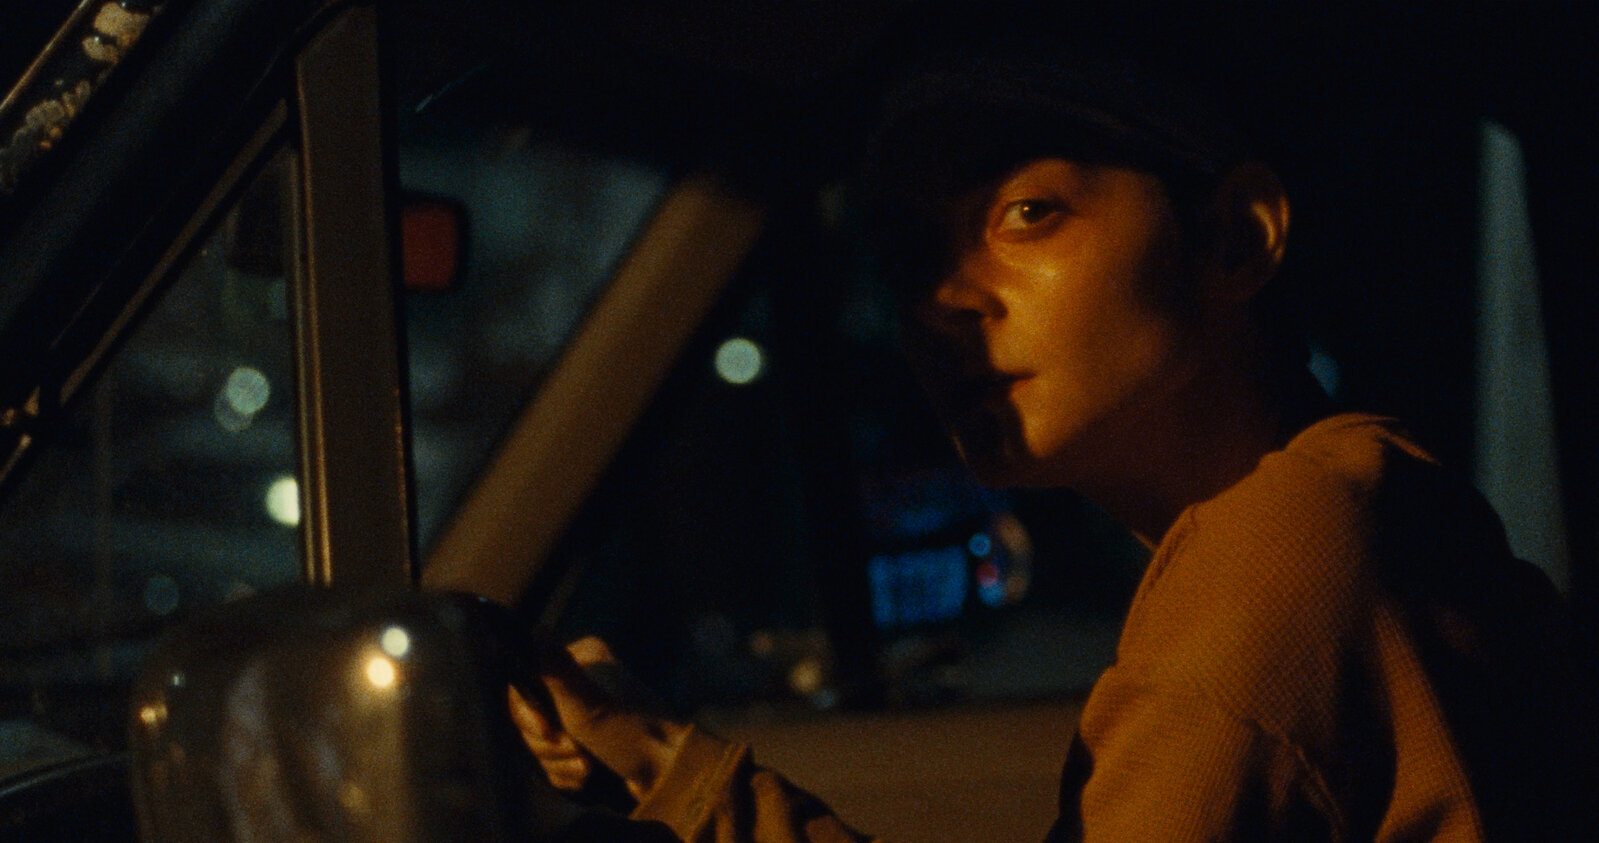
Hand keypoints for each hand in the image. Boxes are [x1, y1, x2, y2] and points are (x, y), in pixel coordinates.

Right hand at [509, 636, 690, 801]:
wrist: (668, 774)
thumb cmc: (629, 733)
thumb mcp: (586, 704)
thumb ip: (554, 670)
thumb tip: (534, 630)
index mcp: (583, 659)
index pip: (525, 683)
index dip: (529, 714)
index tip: (547, 731)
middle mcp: (582, 680)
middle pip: (532, 717)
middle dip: (550, 743)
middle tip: (576, 750)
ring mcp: (585, 713)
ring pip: (544, 741)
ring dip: (561, 762)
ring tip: (587, 767)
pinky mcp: (587, 742)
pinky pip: (557, 759)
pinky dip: (568, 772)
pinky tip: (587, 777)